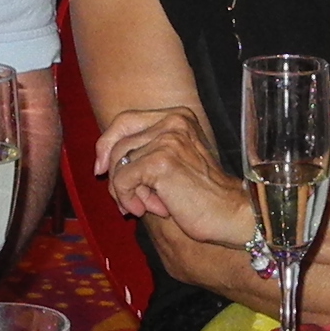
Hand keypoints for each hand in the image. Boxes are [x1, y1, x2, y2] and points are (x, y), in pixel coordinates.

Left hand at [91, 104, 251, 244]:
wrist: (230, 214)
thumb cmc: (202, 195)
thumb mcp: (173, 162)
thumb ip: (145, 152)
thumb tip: (102, 162)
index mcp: (178, 116)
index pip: (125, 120)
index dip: (106, 143)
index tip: (99, 168)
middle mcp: (173, 122)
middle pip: (118, 143)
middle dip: (115, 176)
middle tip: (124, 200)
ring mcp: (168, 139)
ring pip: (118, 163)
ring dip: (124, 191)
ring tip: (144, 206)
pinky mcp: (161, 162)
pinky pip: (122, 180)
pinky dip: (127, 199)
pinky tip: (146, 210)